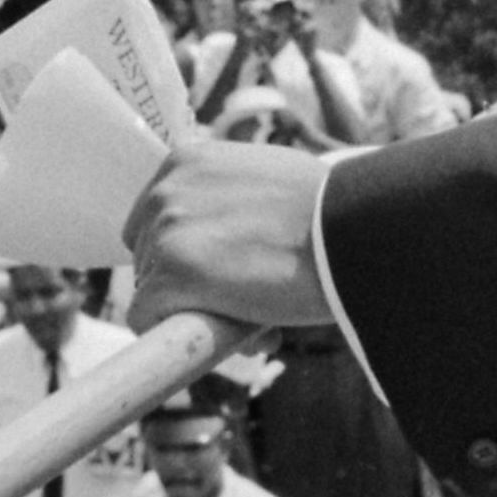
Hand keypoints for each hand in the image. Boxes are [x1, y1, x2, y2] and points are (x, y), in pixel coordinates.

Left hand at [125, 131, 337, 332]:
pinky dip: (179, 334)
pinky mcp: (171, 277)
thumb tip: (222, 258)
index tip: (216, 270)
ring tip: (249, 311)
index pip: (154, 217)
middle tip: (240, 295)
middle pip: (145, 254)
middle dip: (183, 280)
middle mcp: (165, 192)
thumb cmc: (327, 211)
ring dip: (190, 308)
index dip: (183, 251)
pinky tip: (228, 332)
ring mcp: (164, 235)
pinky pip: (147, 320)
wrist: (352, 230)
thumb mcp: (266, 182)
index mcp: (185, 162)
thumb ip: (232, 204)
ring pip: (150, 290)